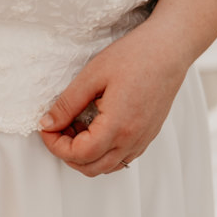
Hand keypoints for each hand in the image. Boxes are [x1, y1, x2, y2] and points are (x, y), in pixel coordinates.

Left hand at [38, 21, 191, 175]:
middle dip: (66, 153)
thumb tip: (47, 124)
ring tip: (75, 126)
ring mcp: (143, 139)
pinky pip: (121, 157)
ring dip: (84, 154)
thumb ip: (67, 104)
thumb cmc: (135, 56)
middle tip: (56, 129)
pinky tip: (94, 127)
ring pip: (107, 166)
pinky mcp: (148, 135)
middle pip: (91, 167)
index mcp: (117, 126)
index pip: (78, 154)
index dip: (55, 145)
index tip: (46, 128)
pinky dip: (102, 151)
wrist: (170, 49)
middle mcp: (132, 139)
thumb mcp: (91, 76)